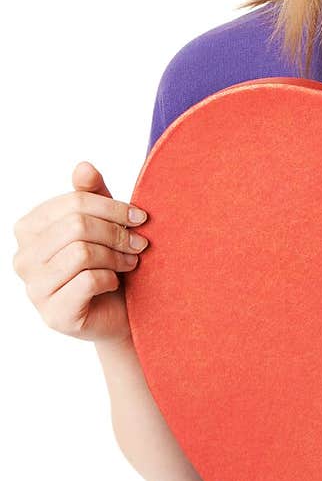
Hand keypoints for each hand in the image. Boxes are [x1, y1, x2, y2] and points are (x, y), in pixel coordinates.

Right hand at [12, 161, 149, 347]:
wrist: (121, 311)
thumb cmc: (109, 262)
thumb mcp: (103, 222)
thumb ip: (91, 194)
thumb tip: (83, 166)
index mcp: (29, 228)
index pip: (73, 203)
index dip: (113, 207)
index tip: (140, 217)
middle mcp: (23, 258)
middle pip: (77, 226)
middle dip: (117, 232)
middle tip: (140, 243)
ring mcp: (34, 289)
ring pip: (81, 252)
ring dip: (116, 256)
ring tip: (131, 262)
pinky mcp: (54, 314)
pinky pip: (88, 281)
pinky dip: (111, 278)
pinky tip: (115, 283)